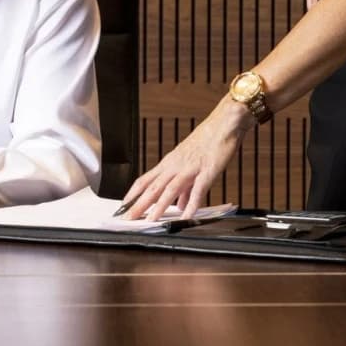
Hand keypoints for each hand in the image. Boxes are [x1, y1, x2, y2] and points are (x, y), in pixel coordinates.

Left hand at [119, 101, 256, 221]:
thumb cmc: (207, 141)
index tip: (122, 207)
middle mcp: (175, 166)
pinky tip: (186, 216)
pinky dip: (191, 204)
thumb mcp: (189, 163)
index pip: (145, 180)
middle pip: (153, 188)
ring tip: (151, 221)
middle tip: (128, 218)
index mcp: (169, 163)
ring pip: (170, 190)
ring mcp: (190, 168)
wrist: (223, 124)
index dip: (132, 194)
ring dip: (160, 207)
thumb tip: (178, 205)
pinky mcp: (207, 170)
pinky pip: (198, 190)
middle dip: (139, 205)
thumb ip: (184, 188)